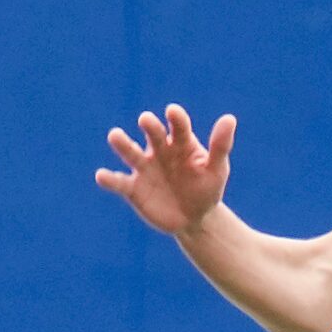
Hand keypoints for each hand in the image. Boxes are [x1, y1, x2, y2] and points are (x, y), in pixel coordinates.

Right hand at [96, 103, 234, 237]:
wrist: (194, 219)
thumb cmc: (207, 189)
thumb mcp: (216, 170)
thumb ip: (220, 146)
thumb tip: (229, 118)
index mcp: (181, 143)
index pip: (178, 126)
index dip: (176, 119)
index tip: (172, 112)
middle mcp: (160, 150)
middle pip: (153, 135)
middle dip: (150, 127)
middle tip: (146, 120)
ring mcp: (145, 168)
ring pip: (130, 152)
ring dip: (122, 144)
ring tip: (114, 135)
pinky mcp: (133, 188)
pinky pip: (119, 182)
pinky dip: (109, 179)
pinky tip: (101, 176)